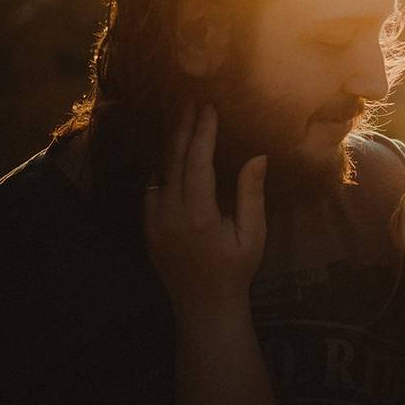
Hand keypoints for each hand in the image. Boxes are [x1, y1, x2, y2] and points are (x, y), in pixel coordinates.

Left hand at [145, 101, 267, 311]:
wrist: (204, 305)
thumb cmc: (237, 269)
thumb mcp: (253, 234)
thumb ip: (250, 194)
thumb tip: (257, 156)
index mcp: (198, 216)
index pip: (197, 162)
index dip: (203, 132)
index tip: (209, 107)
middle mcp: (170, 214)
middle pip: (172, 160)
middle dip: (182, 127)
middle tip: (190, 99)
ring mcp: (154, 221)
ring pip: (159, 171)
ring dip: (170, 142)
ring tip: (180, 116)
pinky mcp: (147, 226)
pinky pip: (151, 187)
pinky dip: (161, 165)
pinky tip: (169, 150)